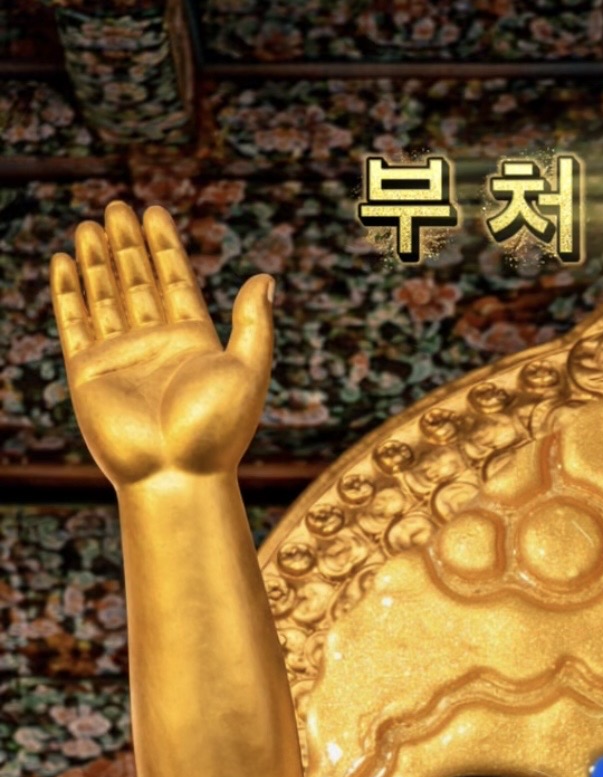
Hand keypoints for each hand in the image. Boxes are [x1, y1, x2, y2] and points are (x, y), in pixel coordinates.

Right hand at [50, 201, 274, 486]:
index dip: (166, 248)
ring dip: (98, 261)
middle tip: (119, 205)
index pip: (177, 283)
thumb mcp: (248, 369)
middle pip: (139, 283)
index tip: (156, 212)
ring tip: (91, 223)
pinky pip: (75, 322)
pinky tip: (65, 262)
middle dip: (128, 245)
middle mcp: (158, 345)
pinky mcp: (89, 372)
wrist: (177, 475)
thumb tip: (266, 277)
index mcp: (197, 342)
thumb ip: (254, 323)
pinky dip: (69, 292)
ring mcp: (122, 357)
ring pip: (106, 296)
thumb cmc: (218, 429)